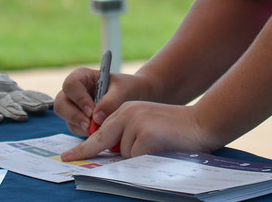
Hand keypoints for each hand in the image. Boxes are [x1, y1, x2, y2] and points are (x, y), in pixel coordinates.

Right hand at [54, 68, 158, 136]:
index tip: (92, 110)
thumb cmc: (128, 88)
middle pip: (61, 103)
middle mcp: (75, 91)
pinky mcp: (77, 120)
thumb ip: (111, 101)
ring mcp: (74, 107)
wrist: (135, 98)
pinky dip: (84, 133)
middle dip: (74, 116)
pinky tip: (98, 132)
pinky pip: (74, 129)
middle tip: (90, 126)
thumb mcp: (123, 90)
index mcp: (83, 77)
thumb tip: (96, 117)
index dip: (79, 98)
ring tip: (97, 130)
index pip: (71, 85)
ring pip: (66, 118)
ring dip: (80, 126)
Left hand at [60, 101, 219, 160]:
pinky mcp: (146, 136)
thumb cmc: (176, 130)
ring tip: (158, 146)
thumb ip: (127, 136)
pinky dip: (147, 159)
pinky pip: (136, 158)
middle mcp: (128, 113)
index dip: (84, 147)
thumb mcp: (147, 126)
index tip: (68, 157)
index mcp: (127, 110)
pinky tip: (161, 148)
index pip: (100, 131)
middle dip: (102, 154)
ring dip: (138, 157)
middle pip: (105, 142)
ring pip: (123, 154)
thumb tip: (108, 155)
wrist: (203, 124)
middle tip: (81, 162)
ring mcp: (136, 124)